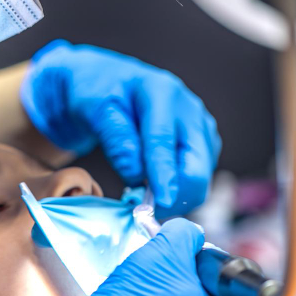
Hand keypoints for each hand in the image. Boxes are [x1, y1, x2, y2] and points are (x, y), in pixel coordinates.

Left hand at [21, 40, 220, 212]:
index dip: (164, 175)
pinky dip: (180, 189)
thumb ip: (116, 137)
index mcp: (161, 92)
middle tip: (146, 211)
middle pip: (197, 163)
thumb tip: (137, 172)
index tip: (161, 203)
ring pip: (201, 174)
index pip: (164, 141)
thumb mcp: (93, 108)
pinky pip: (198, 175)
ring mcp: (199, 125)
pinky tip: (155, 187)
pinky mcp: (202, 141)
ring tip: (144, 197)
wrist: (104, 85)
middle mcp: (188, 108)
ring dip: (178, 194)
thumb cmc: (95, 93)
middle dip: (177, 193)